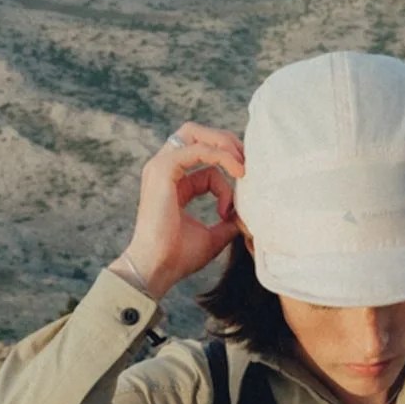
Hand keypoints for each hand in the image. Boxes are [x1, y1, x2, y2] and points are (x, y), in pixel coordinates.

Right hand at [116, 123, 244, 298]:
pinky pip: (198, 150)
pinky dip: (221, 156)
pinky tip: (238, 171)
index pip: (206, 161)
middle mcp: (165, 169)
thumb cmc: (179, 257)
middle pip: (197, 135)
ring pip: (196, 134)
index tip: (233, 209)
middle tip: (247, 160)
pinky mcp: (163, 170)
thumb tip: (247, 216)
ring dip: (224, 144)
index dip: (227, 174)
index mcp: (174, 182)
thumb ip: (228, 221)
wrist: (157, 269)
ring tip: (244, 166)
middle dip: (225, 141)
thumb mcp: (213, 236)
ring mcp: (161, 167)